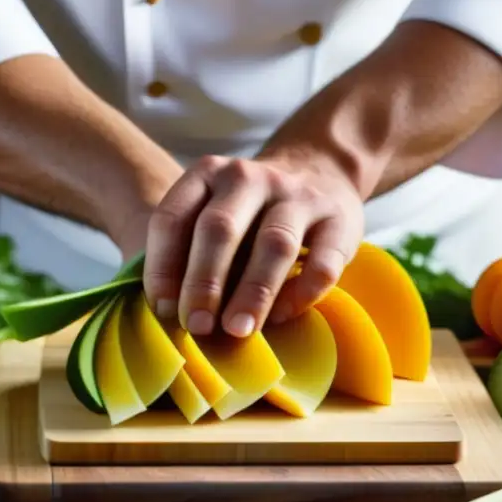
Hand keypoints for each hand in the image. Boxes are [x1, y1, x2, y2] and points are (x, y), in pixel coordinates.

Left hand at [143, 154, 364, 336]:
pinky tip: (284, 316)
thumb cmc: (252, 213)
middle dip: (204, 283)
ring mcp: (297, 195)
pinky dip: (302, 293)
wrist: (321, 172)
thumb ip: (191, 252)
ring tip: (238, 330)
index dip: (163, 267)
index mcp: (207, 174)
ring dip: (253, 293)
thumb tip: (170, 315)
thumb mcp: (214, 212)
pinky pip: (322, 261)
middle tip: (196, 326)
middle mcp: (249, 178)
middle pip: (219, 229)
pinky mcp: (338, 219)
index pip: (173, 218)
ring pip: (274, 244)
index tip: (164, 311)